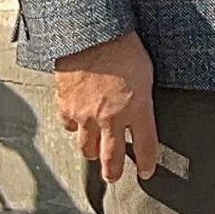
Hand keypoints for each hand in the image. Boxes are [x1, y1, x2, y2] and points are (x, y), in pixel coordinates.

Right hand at [55, 33, 158, 182]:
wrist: (91, 35)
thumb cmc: (125, 48)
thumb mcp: (146, 74)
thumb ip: (141, 99)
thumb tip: (139, 113)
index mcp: (138, 108)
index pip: (146, 145)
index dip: (147, 162)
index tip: (147, 172)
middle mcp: (111, 118)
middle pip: (111, 158)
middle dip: (113, 173)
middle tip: (114, 178)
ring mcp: (86, 115)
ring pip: (86, 148)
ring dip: (91, 152)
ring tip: (95, 153)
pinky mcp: (67, 107)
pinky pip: (70, 127)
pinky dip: (74, 128)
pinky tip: (78, 125)